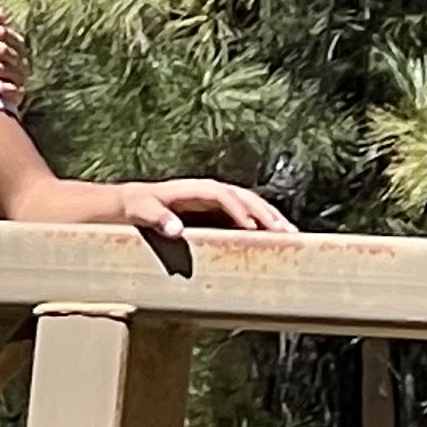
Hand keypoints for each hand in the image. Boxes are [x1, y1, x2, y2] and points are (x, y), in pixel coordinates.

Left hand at [115, 177, 294, 235]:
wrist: (136, 202)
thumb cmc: (139, 206)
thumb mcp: (143, 211)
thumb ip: (159, 218)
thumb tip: (176, 229)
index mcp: (196, 189)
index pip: (224, 196)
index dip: (238, 210)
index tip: (251, 227)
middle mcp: (212, 190)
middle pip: (246, 198)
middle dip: (265, 214)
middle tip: (284, 232)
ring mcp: (218, 200)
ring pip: (252, 205)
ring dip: (271, 218)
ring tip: (290, 235)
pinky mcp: (220, 211)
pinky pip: (247, 215)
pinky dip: (263, 224)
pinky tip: (277, 238)